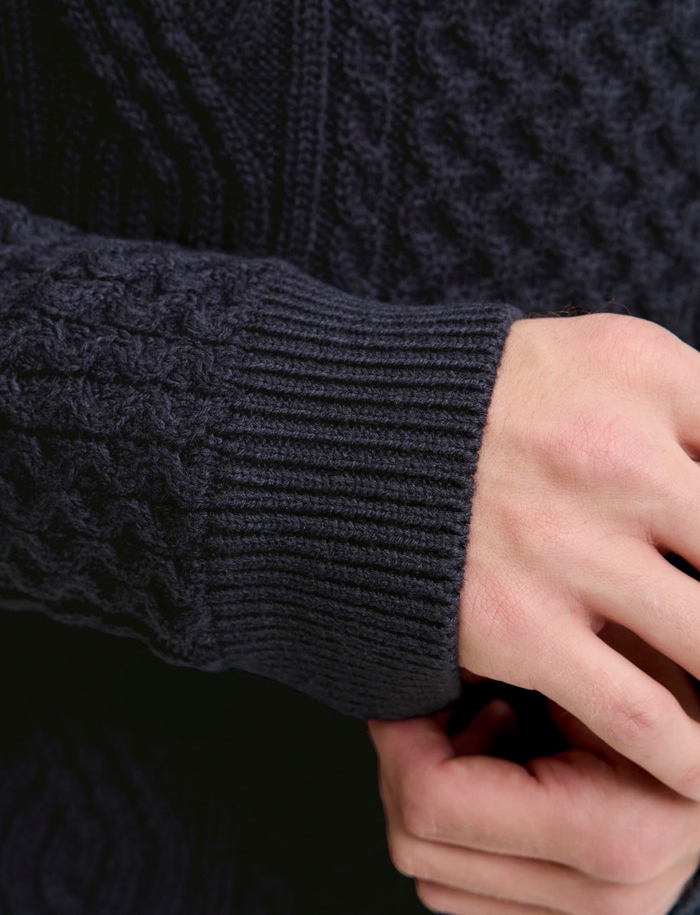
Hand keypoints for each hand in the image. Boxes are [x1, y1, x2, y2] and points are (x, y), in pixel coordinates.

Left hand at [368, 629, 699, 914]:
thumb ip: (538, 665)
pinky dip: (456, 833)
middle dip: (407, 765)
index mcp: (614, 832)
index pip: (437, 802)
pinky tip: (497, 776)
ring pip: (429, 874)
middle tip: (439, 709)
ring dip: (435, 798)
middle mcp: (603, 898)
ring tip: (487, 737)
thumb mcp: (611, 661)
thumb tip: (439, 654)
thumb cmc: (667, 692)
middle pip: (418, 845)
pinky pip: (457, 892)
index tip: (407, 693)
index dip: (401, 739)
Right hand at [460, 313, 699, 797]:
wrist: (337, 440)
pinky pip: (647, 719)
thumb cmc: (479, 401)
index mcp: (642, 374)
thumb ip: (683, 401)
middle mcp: (615, 456)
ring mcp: (567, 545)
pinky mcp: (518, 624)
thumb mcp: (590, 356)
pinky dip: (690, 756)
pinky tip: (693, 764)